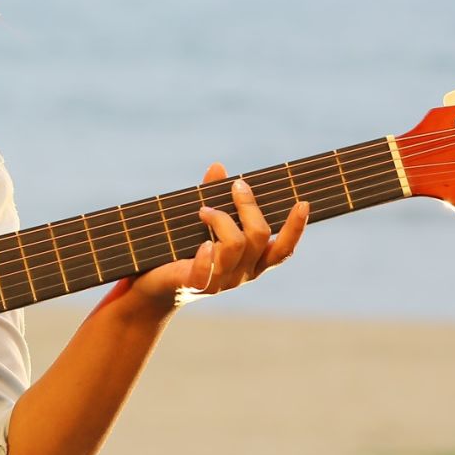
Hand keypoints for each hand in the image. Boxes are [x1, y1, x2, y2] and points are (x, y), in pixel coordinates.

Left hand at [117, 162, 308, 318]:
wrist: (152, 287)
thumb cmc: (180, 252)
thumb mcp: (201, 224)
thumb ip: (213, 197)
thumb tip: (218, 167)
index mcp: (251, 262)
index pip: (282, 250)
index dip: (296, 229)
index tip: (303, 202)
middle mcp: (241, 275)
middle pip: (259, 237)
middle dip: (249, 206)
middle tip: (236, 186)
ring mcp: (220, 283)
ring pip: (235, 246)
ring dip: (220, 220)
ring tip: (202, 210)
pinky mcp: (196, 286)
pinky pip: (207, 270)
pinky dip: (206, 254)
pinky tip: (203, 243)